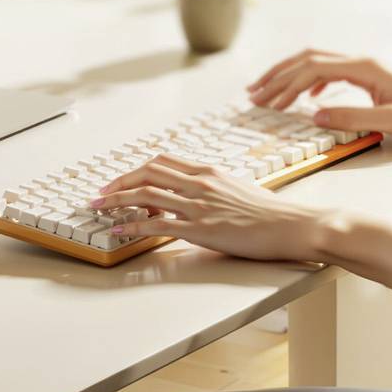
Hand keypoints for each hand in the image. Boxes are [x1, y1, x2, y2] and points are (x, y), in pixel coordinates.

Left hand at [90, 155, 328, 262]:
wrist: (292, 224)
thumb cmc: (270, 212)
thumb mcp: (238, 189)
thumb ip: (213, 188)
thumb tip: (196, 195)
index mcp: (209, 171)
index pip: (162, 162)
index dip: (136, 170)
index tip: (121, 180)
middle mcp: (200, 182)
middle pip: (148, 172)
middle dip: (119, 182)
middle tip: (101, 193)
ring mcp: (199, 204)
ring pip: (146, 194)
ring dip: (116, 200)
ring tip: (99, 208)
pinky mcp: (201, 228)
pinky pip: (157, 224)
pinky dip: (133, 225)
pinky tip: (120, 230)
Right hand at [245, 48, 391, 139]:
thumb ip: (353, 117)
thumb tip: (314, 115)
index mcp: (364, 67)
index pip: (312, 69)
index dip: (285, 84)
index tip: (266, 102)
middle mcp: (362, 61)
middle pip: (308, 59)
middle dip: (278, 76)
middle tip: (253, 94)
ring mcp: (365, 66)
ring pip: (316, 62)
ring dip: (289, 75)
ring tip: (267, 91)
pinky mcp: (369, 75)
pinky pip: (330, 70)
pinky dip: (309, 80)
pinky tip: (304, 96)